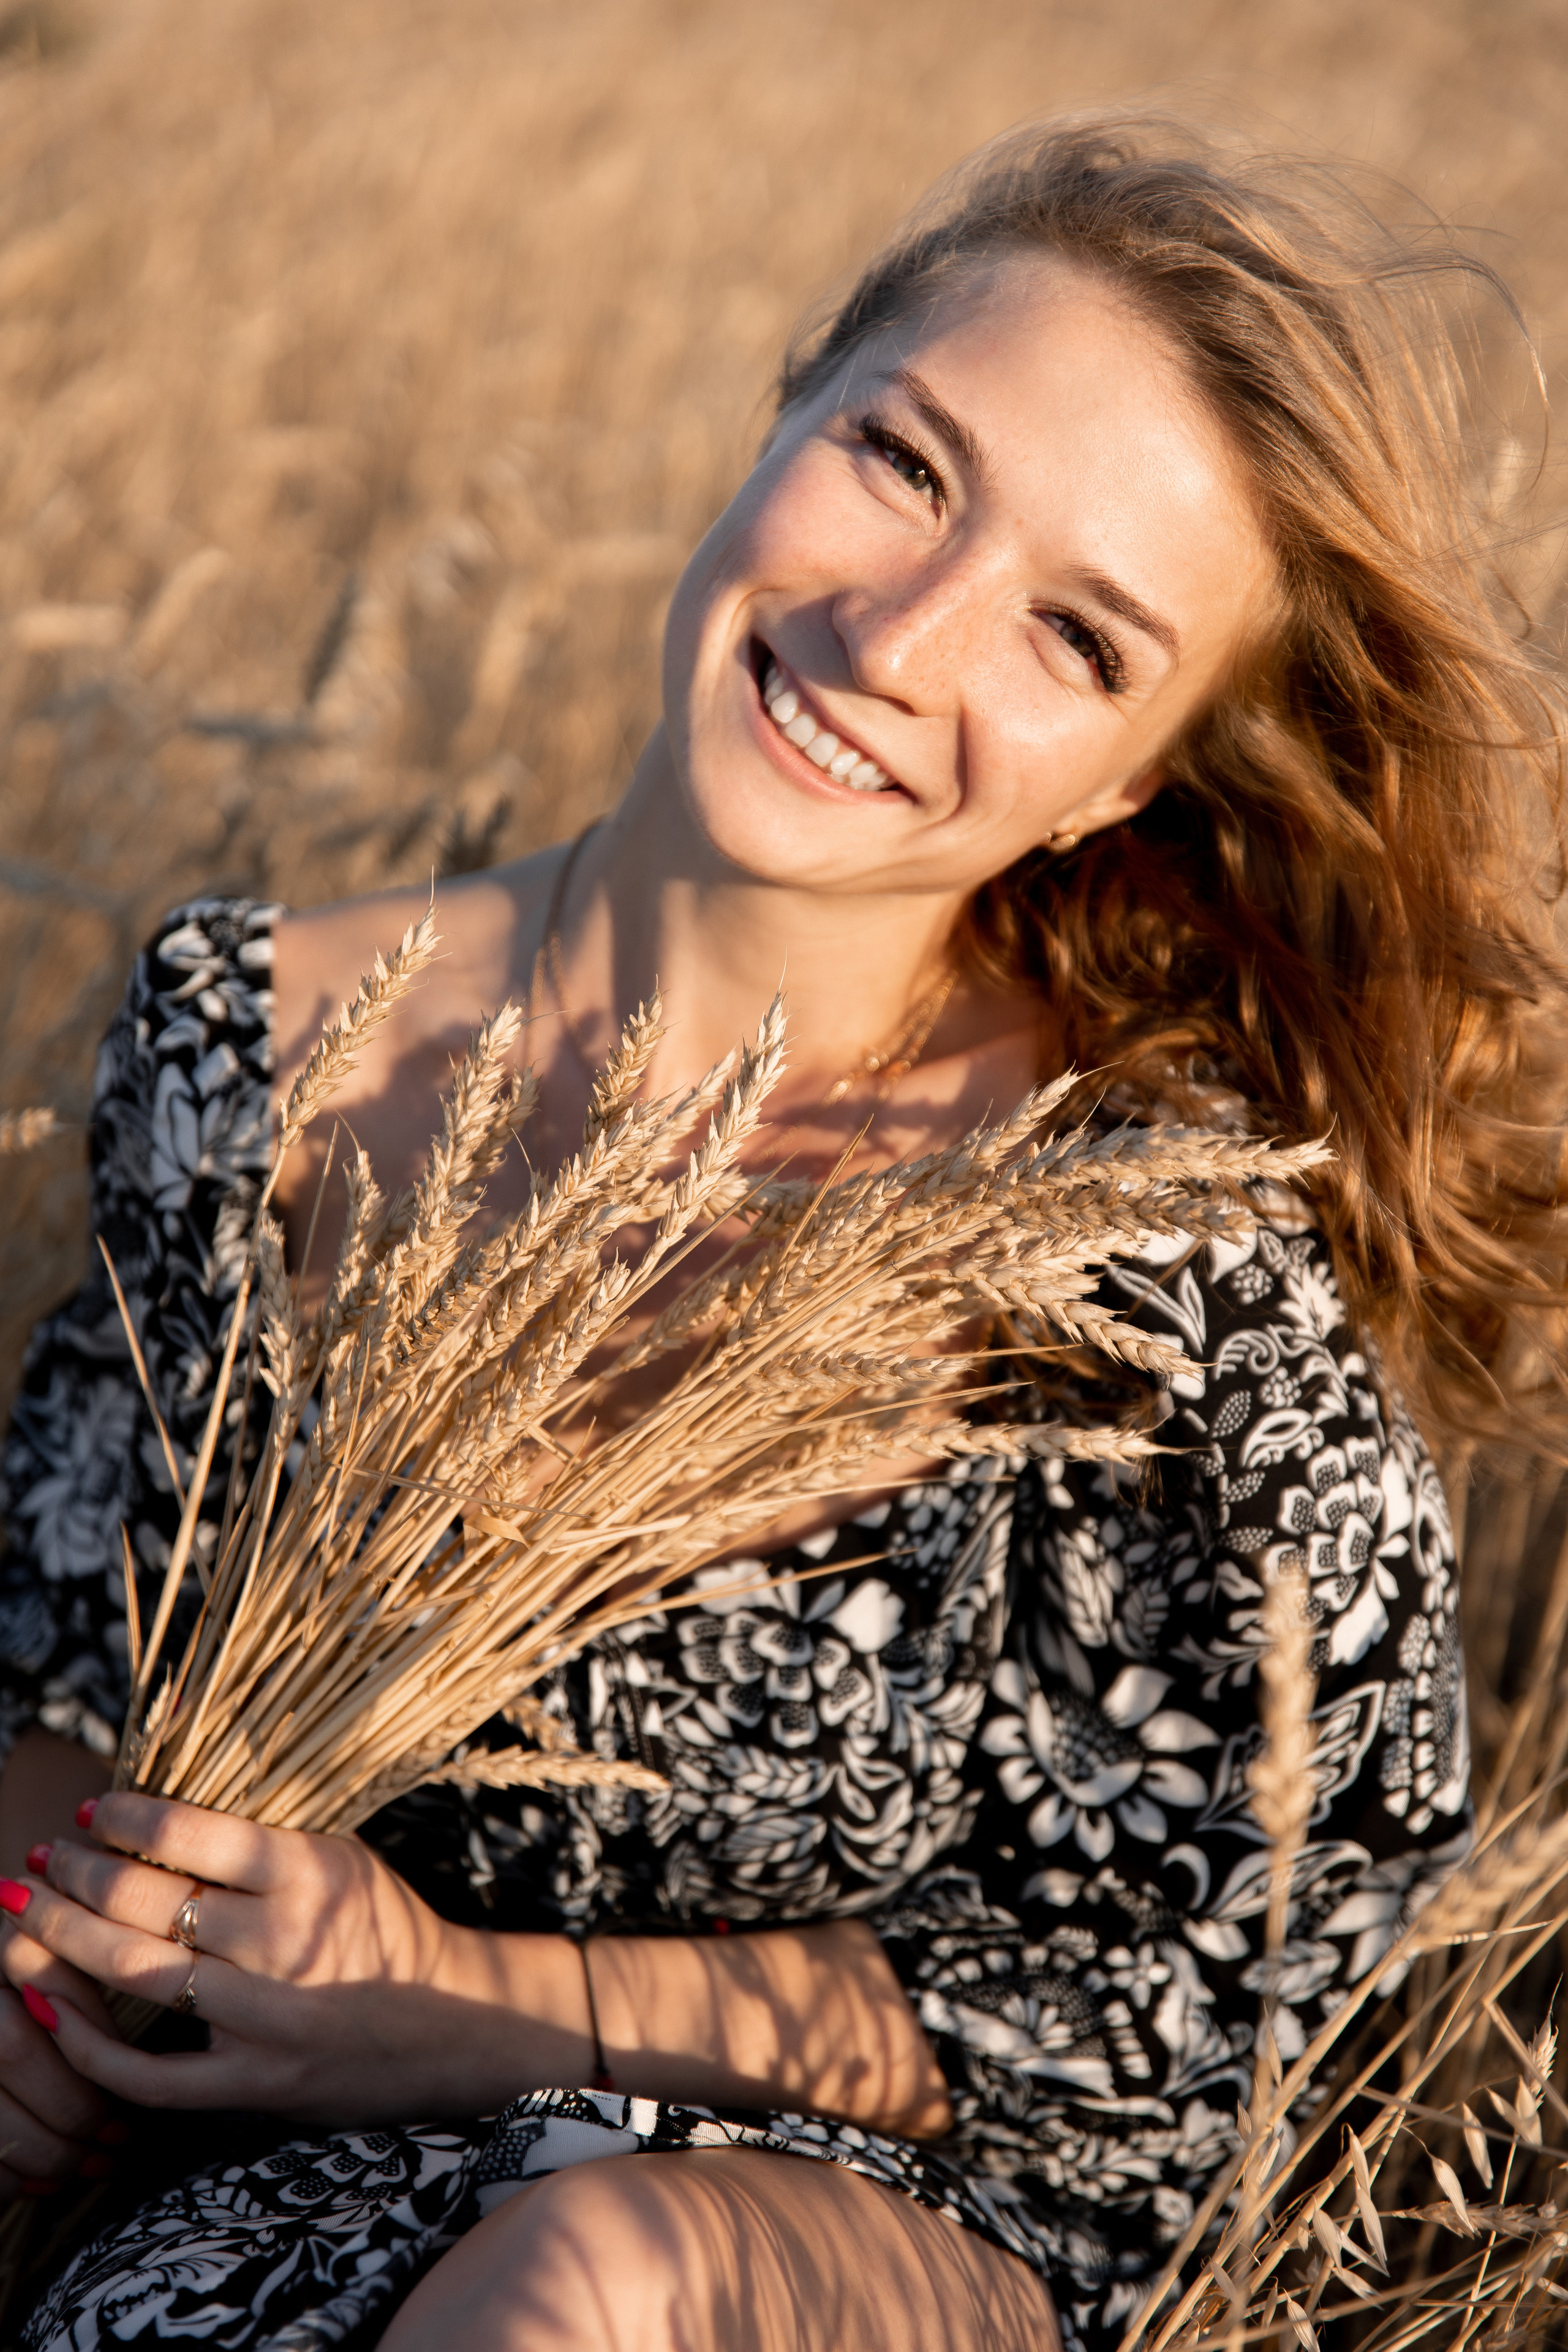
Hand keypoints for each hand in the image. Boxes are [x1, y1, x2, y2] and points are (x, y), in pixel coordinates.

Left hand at [0, 1792, 542, 2126]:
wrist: (451, 2024)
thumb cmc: (386, 1927)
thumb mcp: (343, 1857)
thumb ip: (261, 1840)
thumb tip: (156, 1816)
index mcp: (310, 1872)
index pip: (192, 1835)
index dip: (126, 1818)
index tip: (90, 1811)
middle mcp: (285, 1942)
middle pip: (147, 1903)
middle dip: (77, 1873)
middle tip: (43, 1858)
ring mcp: (265, 2020)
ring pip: (135, 1974)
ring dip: (63, 1938)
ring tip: (27, 1911)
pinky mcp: (252, 2085)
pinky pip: (146, 2074)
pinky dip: (87, 2041)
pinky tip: (47, 2004)